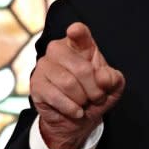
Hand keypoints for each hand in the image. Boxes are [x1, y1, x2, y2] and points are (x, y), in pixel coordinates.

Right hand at [30, 22, 124, 148]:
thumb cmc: (94, 95)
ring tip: (84, 103)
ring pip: (68, 83)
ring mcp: (44, 65)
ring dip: (82, 100)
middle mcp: (58, 49)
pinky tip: (76, 111)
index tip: (74, 30)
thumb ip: (113, 79)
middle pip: (81, 69)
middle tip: (97, 97)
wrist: (75, 118)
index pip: (79, 33)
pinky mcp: (36, 83)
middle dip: (94, 89)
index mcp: (80, 44)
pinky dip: (71, 108)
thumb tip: (102, 77)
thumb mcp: (111, 88)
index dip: (77, 31)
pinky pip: (56, 96)